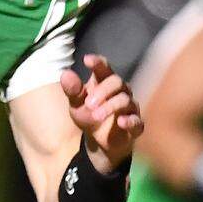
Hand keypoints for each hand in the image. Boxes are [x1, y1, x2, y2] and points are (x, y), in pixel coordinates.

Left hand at [60, 54, 143, 173]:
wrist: (100, 141)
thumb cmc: (89, 115)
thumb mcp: (76, 104)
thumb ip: (72, 90)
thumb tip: (65, 74)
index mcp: (104, 82)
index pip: (104, 68)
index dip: (98, 62)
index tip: (87, 60)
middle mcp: (120, 90)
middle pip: (116, 81)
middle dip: (102, 91)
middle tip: (89, 104)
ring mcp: (130, 107)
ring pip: (125, 100)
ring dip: (110, 107)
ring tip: (95, 116)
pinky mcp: (135, 125)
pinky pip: (137, 120)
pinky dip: (130, 121)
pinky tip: (121, 122)